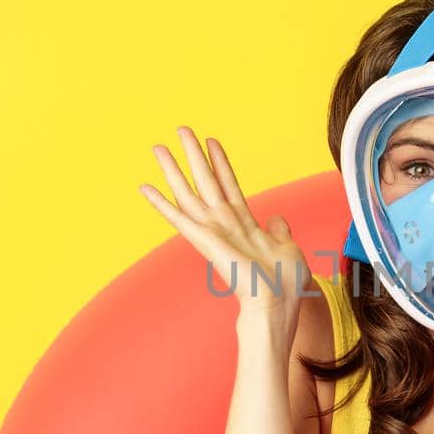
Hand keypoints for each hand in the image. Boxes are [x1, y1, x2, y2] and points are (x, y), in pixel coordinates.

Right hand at [139, 126, 310, 330]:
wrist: (277, 305)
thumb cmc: (285, 284)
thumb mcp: (288, 248)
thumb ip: (279, 231)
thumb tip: (278, 218)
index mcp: (245, 224)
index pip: (230, 186)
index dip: (221, 163)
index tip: (212, 141)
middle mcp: (225, 225)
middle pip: (205, 181)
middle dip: (193, 155)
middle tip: (180, 129)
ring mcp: (213, 232)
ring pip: (189, 193)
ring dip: (173, 170)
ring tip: (158, 147)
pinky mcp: (205, 242)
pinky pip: (180, 219)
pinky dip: (162, 203)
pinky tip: (145, 188)